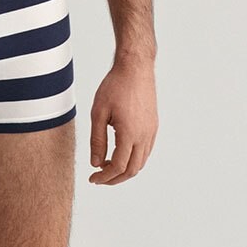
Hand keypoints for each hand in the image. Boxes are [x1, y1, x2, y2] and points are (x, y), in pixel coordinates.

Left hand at [89, 58, 157, 184]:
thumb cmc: (115, 86)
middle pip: (132, 170)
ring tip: (107, 165)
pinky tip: (120, 152)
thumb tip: (95, 163)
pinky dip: (133, 159)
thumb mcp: (98, 112)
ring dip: (125, 169)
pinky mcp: (154, 126)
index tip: (92, 179)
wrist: (135, 68)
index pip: (118, 167)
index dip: (104, 177)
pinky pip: (146, 151)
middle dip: (114, 178)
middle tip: (99, 178)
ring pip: (141, 162)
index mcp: (129, 134)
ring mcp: (151, 132)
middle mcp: (144, 136)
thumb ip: (97, 140)